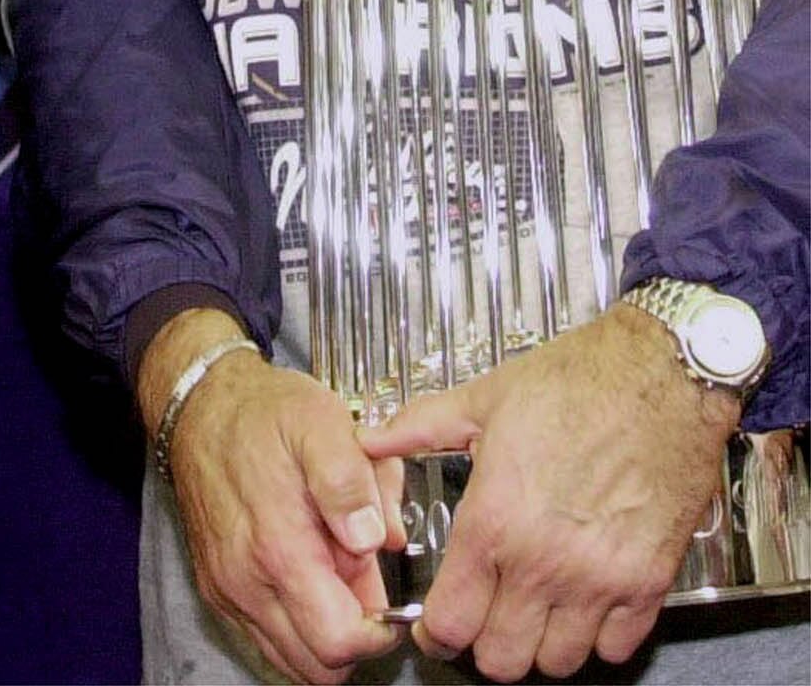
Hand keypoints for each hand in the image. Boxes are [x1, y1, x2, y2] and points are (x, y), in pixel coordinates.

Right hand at [139, 310, 404, 685]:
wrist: (200, 404)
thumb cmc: (264, 412)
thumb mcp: (321, 421)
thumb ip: (352, 482)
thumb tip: (375, 539)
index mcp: (279, 547)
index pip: (338, 643)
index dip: (378, 632)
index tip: (391, 602)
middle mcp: (246, 582)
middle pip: (316, 667)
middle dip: (352, 635)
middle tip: (361, 581)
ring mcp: (228, 590)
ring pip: (290, 659)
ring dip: (322, 631)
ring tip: (333, 572)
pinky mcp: (217, 589)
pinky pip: (265, 638)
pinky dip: (294, 623)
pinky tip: (305, 571)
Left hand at [359, 304, 740, 679]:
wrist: (659, 374)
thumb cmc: (576, 381)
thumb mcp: (483, 397)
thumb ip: (419, 426)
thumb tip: (371, 439)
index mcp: (495, 519)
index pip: (451, 622)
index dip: (434, 633)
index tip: (434, 626)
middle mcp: (545, 561)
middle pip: (501, 660)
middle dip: (484, 644)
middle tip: (483, 617)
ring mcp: (601, 579)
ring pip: (557, 664)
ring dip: (540, 645)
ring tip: (533, 611)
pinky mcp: (649, 582)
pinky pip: (617, 649)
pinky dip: (597, 638)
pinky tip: (584, 604)